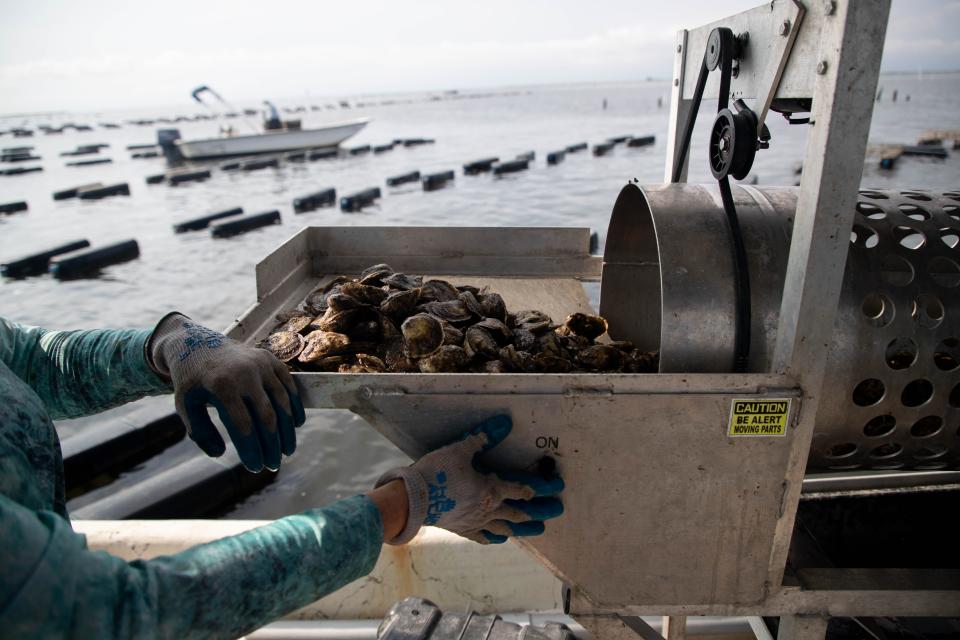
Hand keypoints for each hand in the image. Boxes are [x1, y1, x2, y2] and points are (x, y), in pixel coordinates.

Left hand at [149, 313, 305, 471]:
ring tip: (287, 451)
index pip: (243, 426)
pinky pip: (288, 386)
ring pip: (282, 402)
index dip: (252, 449)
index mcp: (222, 386)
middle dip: (272, 445)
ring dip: (287, 430)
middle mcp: (245, 374)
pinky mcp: (271, 360)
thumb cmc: (192, 381)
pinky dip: (294, 406)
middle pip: (266, 417)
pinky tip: (295, 425)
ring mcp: (261, 365)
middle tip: (273, 465)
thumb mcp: (186, 406)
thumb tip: (220, 454)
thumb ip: (200, 432)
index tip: (255, 467)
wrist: (198, 344)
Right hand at [375, 415, 563, 543]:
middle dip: (540, 510)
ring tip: (539, 529)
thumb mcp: (460, 449)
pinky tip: (501, 539)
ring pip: (506, 527)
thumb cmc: (437, 472)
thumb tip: (505, 422)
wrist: (413, 499)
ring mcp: (476, 522)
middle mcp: (489, 509)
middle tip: (557, 510)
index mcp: (491, 489)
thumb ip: (484, 437)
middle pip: (521, 511)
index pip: (523, 488)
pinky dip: (496, 537)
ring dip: (524, 527)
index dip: (542, 486)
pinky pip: (484, 536)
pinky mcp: (463, 529)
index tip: (557, 486)